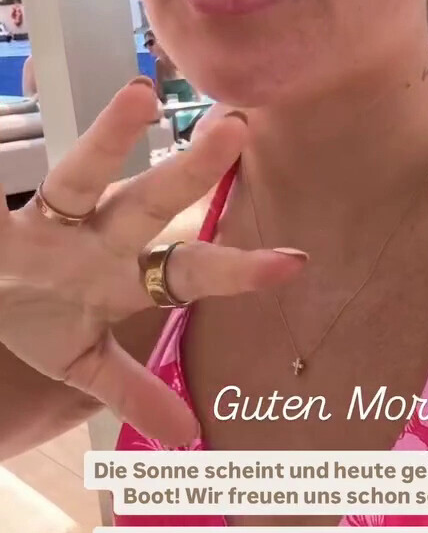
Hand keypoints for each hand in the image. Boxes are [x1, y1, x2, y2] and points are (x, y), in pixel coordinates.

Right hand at [0, 78, 305, 445]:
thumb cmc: (37, 313)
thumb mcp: (83, 361)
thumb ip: (133, 392)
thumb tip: (187, 435)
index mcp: (122, 276)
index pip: (188, 269)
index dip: (236, 271)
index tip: (294, 263)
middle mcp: (94, 238)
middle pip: (149, 203)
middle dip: (191, 172)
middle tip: (237, 128)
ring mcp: (44, 224)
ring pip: (80, 178)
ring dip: (108, 139)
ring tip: (141, 97)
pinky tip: (0, 128)